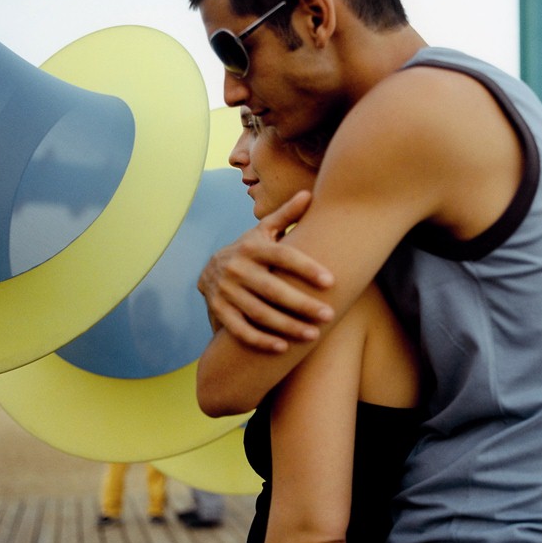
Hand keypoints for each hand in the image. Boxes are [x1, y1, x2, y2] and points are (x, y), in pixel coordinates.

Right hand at [198, 191, 334, 351]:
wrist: (210, 271)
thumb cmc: (250, 251)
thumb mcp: (263, 232)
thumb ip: (286, 216)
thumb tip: (310, 194)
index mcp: (252, 247)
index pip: (283, 256)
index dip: (307, 268)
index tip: (331, 281)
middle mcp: (237, 268)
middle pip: (273, 289)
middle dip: (302, 304)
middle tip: (329, 315)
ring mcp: (225, 291)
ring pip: (259, 312)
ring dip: (287, 326)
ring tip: (313, 335)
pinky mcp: (219, 311)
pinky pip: (240, 330)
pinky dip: (261, 340)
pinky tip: (283, 348)